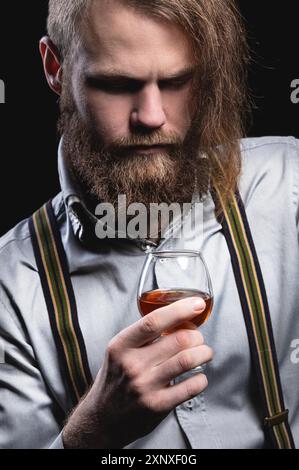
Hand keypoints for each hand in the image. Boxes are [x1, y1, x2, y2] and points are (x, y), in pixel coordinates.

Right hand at [63, 297, 212, 448]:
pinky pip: (191, 386)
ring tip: (205, 353)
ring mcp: (145, 386)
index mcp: (121, 346)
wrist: (102, 419)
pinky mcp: (158, 406)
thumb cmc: (116, 378)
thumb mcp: (119, 351)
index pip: (154, 321)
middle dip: (196, 335)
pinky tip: (198, 376)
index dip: (180, 310)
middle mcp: (132, 365)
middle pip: (178, 340)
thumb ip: (143, 336)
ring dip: (204, 352)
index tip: (197, 304)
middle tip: (198, 338)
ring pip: (187, 360)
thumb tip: (179, 317)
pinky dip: (201, 379)